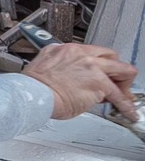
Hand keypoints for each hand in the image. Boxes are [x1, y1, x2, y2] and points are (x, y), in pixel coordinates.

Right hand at [24, 42, 138, 120]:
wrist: (32, 96)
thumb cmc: (33, 88)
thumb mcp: (45, 68)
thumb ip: (62, 68)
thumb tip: (73, 79)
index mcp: (64, 49)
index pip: (91, 53)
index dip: (99, 65)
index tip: (99, 74)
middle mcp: (80, 53)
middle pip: (111, 56)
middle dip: (115, 71)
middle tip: (114, 84)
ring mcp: (92, 67)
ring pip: (123, 70)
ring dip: (124, 85)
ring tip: (123, 97)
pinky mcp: (100, 83)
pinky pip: (119, 95)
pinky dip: (126, 105)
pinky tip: (128, 111)